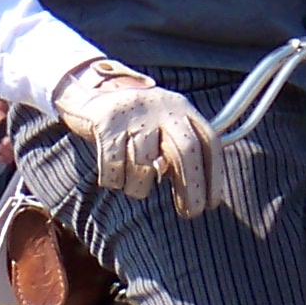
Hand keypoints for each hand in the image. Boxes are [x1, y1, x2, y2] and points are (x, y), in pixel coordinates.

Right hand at [55, 62, 216, 217]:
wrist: (91, 92)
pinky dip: (114, 180)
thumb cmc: (135, 123)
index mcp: (182, 109)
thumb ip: (179, 153)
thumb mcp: (163, 128)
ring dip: (140, 188)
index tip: (211, 203)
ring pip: (145, 164)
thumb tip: (196, 194)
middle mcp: (162, 107)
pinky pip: (114, 166)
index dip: (214, 176)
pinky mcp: (108, 121)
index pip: (208, 142)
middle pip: (185, 150)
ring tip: (135, 187)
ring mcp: (134, 113)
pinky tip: (114, 177)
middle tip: (189, 213)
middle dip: (190, 188)